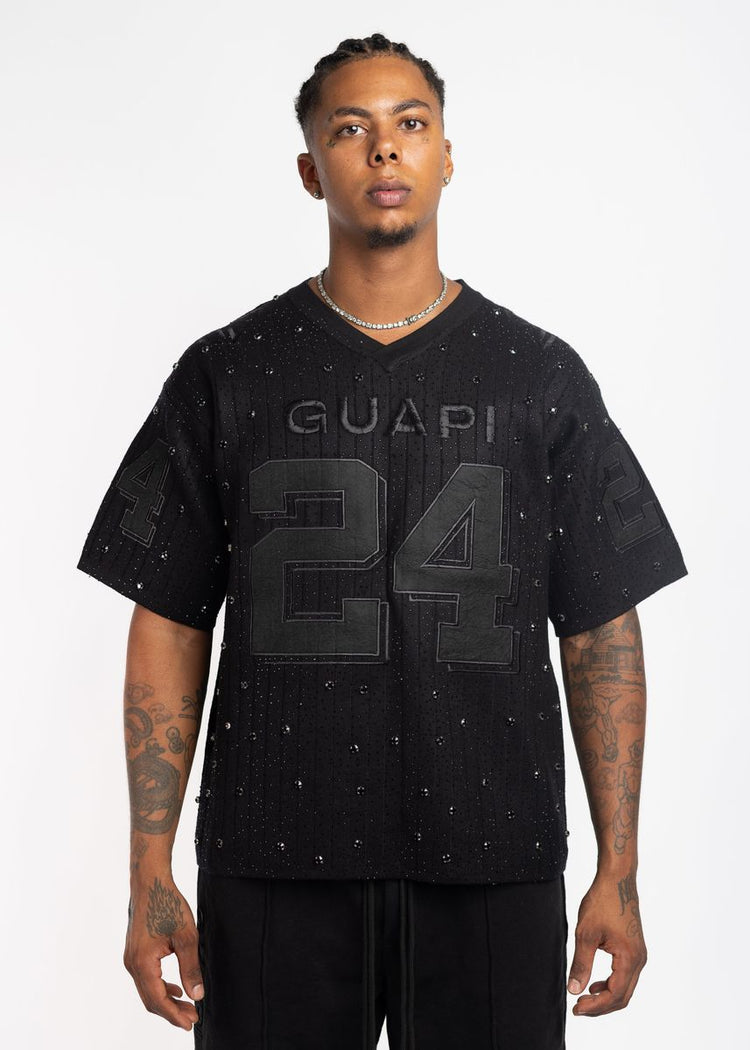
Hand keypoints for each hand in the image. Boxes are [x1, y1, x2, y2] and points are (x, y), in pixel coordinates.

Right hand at [124, 872, 203, 1030]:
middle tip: (192, 1017)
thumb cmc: (168, 904)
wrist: (150, 881)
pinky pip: (146, 978)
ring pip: (147, 990)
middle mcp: (132, 964)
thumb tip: (197, 994)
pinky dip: (160, 987)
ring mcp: (130, 958)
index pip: (158, 999)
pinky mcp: (134, 952)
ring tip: (187, 1006)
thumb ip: (191, 967)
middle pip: (150, 999)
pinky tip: (175, 988)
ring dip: (166, 999)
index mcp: (142, 963)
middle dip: (171, 1011)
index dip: (174, 1015)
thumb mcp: (186, 936)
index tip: (191, 1023)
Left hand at [567, 869, 646, 1015]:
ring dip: (606, 997)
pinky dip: (611, 984)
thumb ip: (581, 964)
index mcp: (630, 959)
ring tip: (584, 998)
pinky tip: (594, 983)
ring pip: (625, 987)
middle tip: (578, 1008)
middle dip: (600, 1006)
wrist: (617, 880)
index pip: (614, 995)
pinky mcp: (634, 948)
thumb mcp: (586, 934)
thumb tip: (573, 989)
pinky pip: (625, 975)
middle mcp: (639, 960)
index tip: (576, 1008)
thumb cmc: (602, 902)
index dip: (595, 1006)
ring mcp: (639, 954)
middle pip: (622, 996)